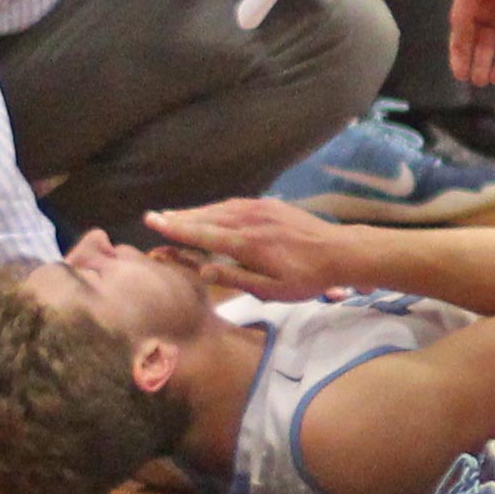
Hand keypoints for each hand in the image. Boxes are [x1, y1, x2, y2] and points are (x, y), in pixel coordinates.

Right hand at [142, 197, 363, 300]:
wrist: (340, 251)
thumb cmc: (306, 277)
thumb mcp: (272, 289)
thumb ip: (236, 279)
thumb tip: (203, 271)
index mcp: (248, 244)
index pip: (204, 235)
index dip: (177, 229)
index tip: (154, 222)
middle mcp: (250, 221)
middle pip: (206, 218)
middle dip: (179, 218)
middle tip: (154, 216)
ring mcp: (260, 209)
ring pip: (219, 209)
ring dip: (195, 212)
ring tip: (174, 215)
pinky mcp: (269, 205)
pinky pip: (235, 204)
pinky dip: (216, 208)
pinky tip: (208, 211)